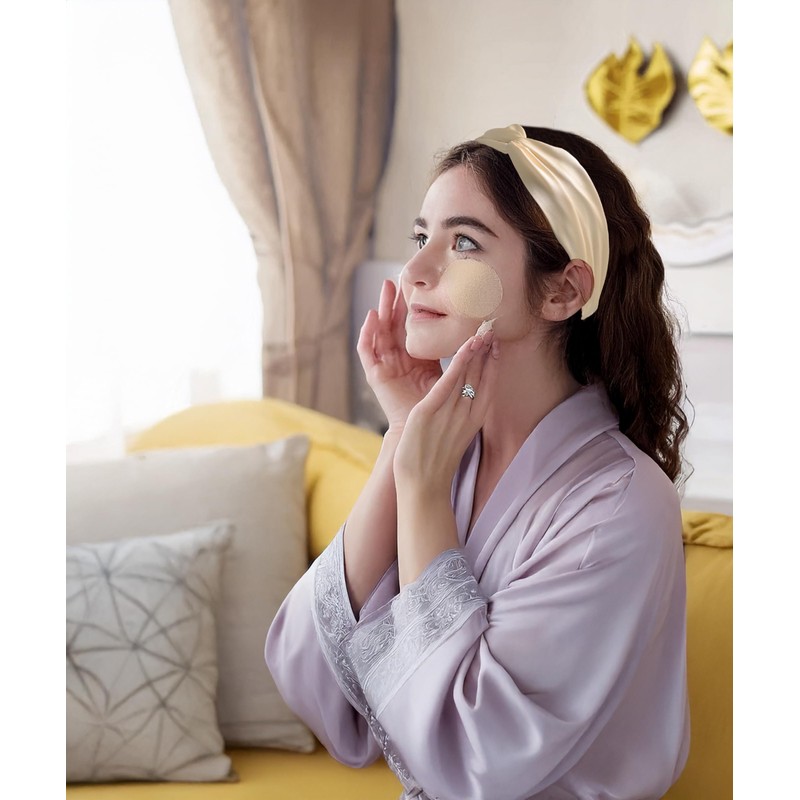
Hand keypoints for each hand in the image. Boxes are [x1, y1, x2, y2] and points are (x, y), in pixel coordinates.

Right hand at [357, 279, 442, 432]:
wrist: (425, 434)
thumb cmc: (439, 408)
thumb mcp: (449, 375)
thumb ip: (457, 356)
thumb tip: (478, 336)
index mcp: (416, 358)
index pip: (412, 326)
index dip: (414, 306)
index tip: (420, 285)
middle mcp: (398, 359)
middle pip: (395, 324)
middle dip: (396, 301)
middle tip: (399, 278)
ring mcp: (385, 366)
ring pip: (380, 331)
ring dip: (381, 308)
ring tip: (385, 288)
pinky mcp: (375, 375)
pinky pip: (366, 350)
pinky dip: (367, 332)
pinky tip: (372, 315)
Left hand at [393, 329, 499, 491]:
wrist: (423, 486)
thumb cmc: (435, 462)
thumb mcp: (453, 435)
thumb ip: (459, 415)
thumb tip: (461, 400)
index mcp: (473, 420)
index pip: (488, 385)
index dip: (493, 362)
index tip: (495, 343)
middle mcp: (466, 415)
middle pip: (481, 376)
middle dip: (487, 351)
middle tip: (491, 327)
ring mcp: (449, 414)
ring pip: (467, 376)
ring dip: (475, 351)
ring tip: (481, 330)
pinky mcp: (429, 413)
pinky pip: (446, 383)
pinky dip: (457, 363)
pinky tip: (464, 348)